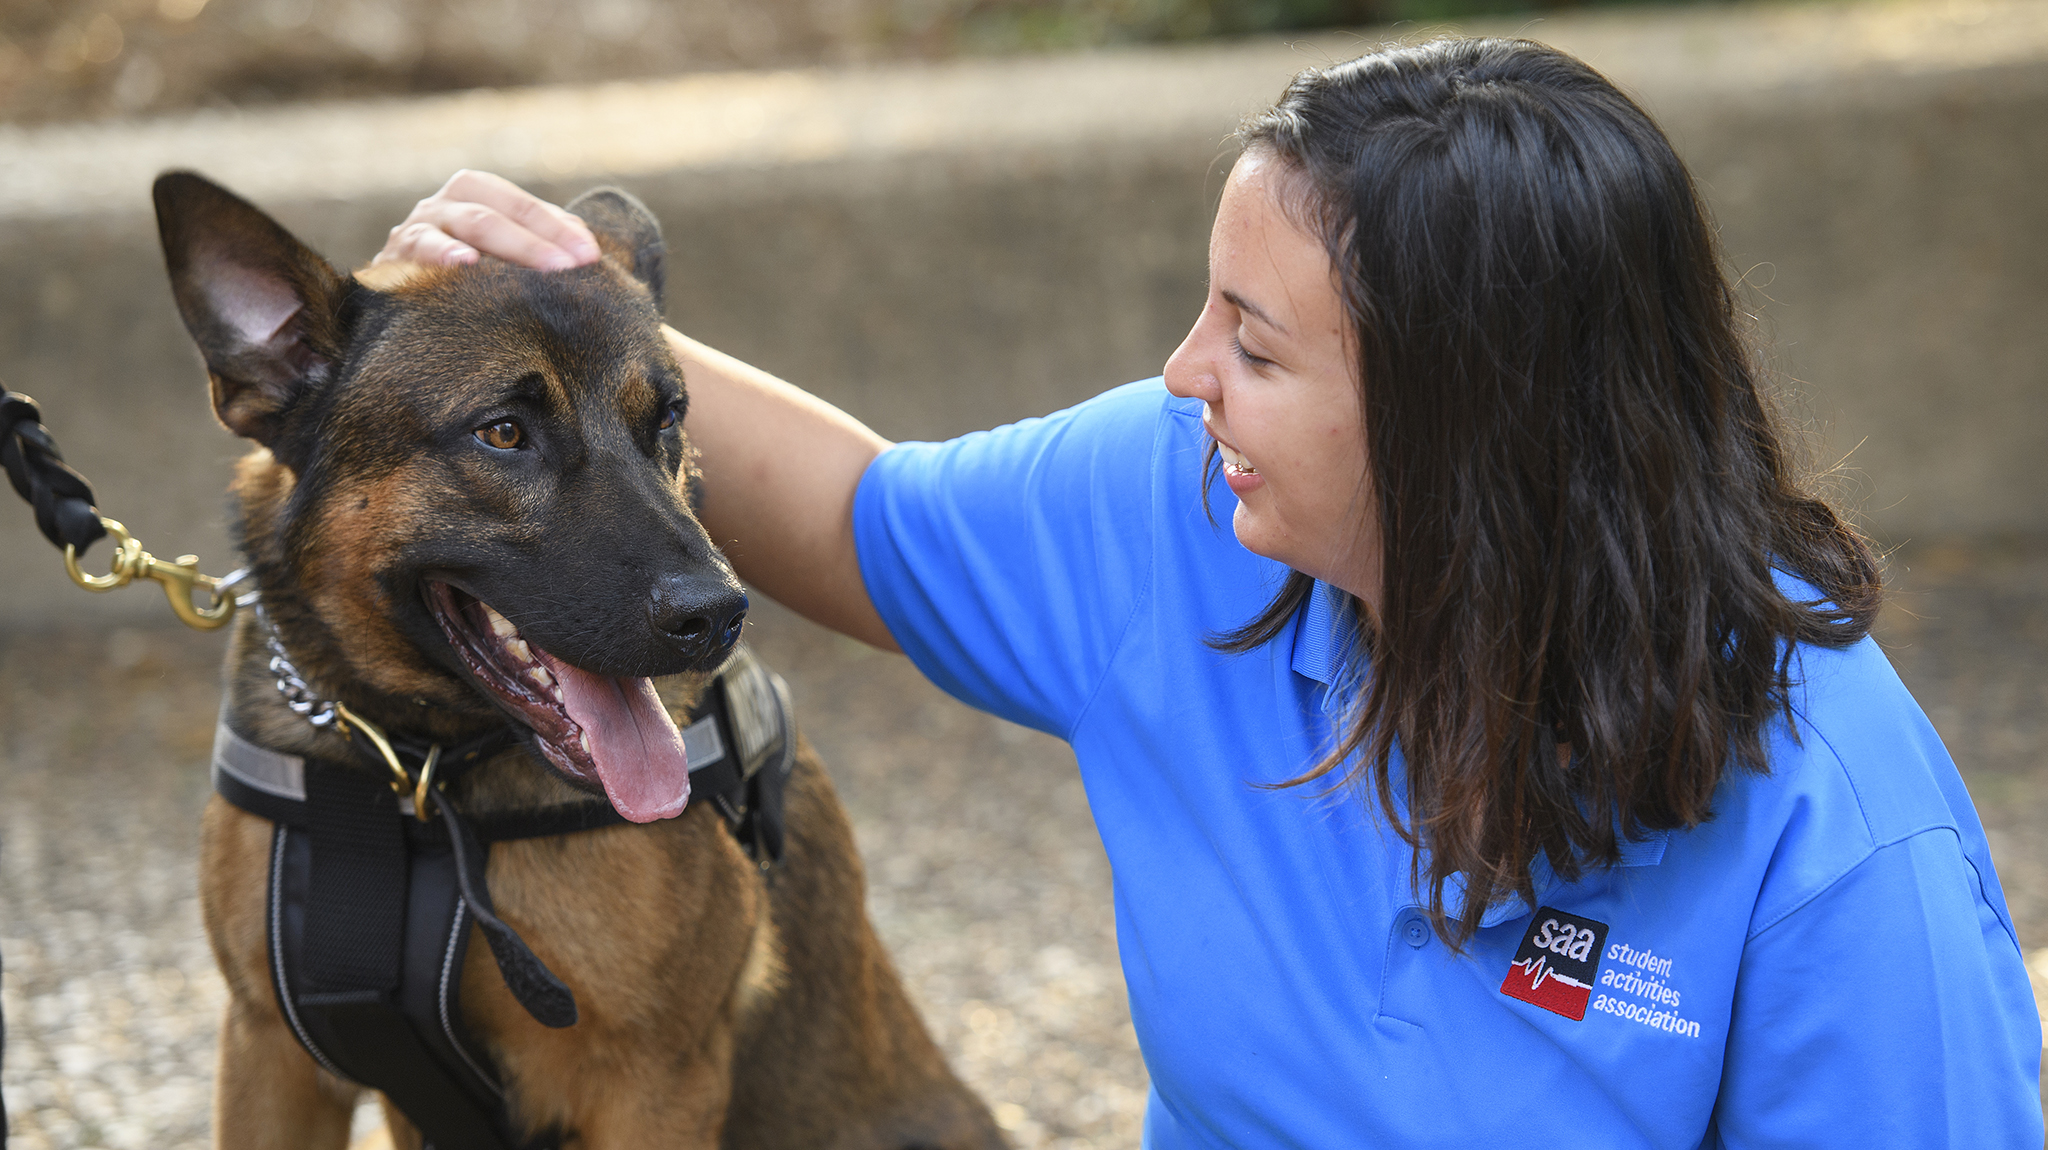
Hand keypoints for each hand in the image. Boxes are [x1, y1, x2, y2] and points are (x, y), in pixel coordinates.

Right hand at [374, 170, 601, 270]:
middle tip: (570, 268)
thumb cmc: (467, 267)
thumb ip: (541, 237)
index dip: (559, 229)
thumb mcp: (503, 247)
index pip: (523, 206)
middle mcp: (444, 203)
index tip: (592, 256)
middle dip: (534, 243)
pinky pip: (418, 254)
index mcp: (475, 192)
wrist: (398, 290)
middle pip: (493, 216)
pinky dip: (440, 256)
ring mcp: (416, 228)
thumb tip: (586, 244)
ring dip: (501, 245)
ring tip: (535, 263)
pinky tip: (463, 264)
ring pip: (464, 228)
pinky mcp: (392, 259)